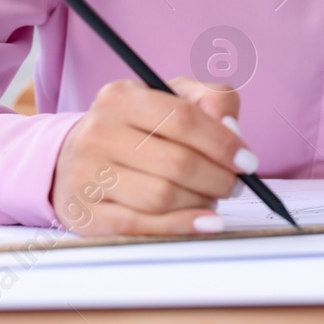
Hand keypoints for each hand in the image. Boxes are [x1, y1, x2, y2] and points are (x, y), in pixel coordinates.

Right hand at [49, 77, 257, 235]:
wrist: (76, 157)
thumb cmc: (137, 128)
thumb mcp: (172, 98)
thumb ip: (212, 101)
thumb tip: (232, 131)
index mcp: (120, 97)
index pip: (182, 118)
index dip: (223, 143)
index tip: (247, 161)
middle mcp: (97, 133)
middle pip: (176, 162)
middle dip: (217, 178)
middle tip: (234, 184)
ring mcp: (86, 175)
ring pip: (162, 196)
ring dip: (200, 202)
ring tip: (211, 197)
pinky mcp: (84, 213)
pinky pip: (140, 226)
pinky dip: (180, 226)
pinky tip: (204, 222)